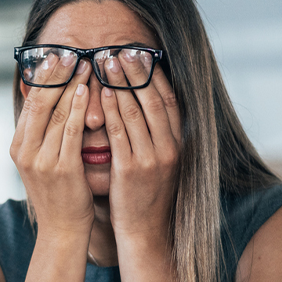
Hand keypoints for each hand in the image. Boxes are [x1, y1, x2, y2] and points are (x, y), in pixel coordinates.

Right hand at [10, 55, 94, 239]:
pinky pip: (72, 130)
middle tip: (72, 51)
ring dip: (73, 85)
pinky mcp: (62, 168)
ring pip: (57, 112)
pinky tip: (88, 90)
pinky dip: (80, 107)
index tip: (57, 55)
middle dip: (57, 74)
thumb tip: (48, 102)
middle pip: (41, 103)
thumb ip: (42, 134)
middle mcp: (25, 152)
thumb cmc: (57, 194)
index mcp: (18, 147)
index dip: (44, 77)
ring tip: (86, 63)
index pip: (30, 103)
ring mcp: (42, 161)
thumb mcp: (41, 162)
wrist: (62, 229)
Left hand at [100, 52, 180, 242]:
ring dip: (120, 84)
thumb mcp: (158, 163)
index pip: (168, 99)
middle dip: (135, 72)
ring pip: (137, 112)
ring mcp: (152, 158)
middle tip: (119, 48)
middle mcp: (170, 147)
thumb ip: (154, 137)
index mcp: (178, 143)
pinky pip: (120, 134)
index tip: (141, 53)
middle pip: (153, 99)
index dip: (154, 74)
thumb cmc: (145, 197)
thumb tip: (142, 108)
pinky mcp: (132, 170)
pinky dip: (112, 111)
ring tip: (106, 61)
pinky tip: (102, 94)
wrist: (144, 232)